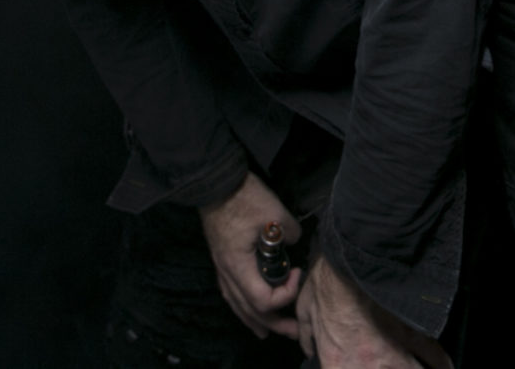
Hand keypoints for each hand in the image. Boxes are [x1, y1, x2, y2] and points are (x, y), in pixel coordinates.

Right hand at [198, 172, 303, 338]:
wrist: (215, 182)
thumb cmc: (243, 197)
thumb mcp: (274, 212)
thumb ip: (291, 233)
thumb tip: (295, 241)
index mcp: (239, 266)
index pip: (263, 300)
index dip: (286, 294)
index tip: (299, 272)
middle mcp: (227, 273)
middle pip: (251, 312)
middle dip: (276, 324)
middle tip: (297, 332)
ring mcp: (222, 268)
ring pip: (238, 306)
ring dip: (258, 320)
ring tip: (271, 332)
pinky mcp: (221, 260)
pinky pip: (232, 294)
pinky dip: (244, 307)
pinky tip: (249, 310)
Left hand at [296, 253, 452, 368]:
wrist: (355, 259)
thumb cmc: (328, 283)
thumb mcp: (306, 309)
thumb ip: (308, 337)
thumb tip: (310, 349)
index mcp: (337, 362)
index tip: (353, 366)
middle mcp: (368, 366)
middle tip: (385, 363)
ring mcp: (394, 352)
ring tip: (418, 368)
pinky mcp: (413, 334)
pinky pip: (434, 356)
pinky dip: (441, 362)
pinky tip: (445, 367)